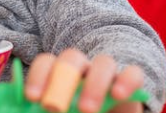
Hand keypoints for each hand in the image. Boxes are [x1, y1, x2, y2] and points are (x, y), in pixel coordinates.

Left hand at [25, 49, 143, 112]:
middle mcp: (83, 68)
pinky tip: (118, 95)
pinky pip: (133, 73)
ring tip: (86, 110)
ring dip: (94, 84)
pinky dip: (126, 81)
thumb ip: (48, 109)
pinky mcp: (131, 83)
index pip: (46, 62)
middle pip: (72, 58)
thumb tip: (32, 109)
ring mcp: (108, 73)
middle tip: (54, 106)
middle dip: (63, 78)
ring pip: (104, 63)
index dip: (38, 76)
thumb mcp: (60, 112)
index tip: (32, 97)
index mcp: (60, 73)